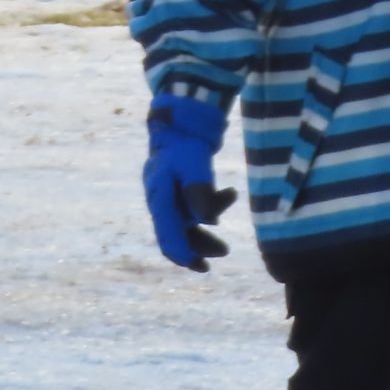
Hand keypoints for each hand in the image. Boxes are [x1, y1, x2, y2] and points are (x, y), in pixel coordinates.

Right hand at [144, 92, 238, 271]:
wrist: (181, 122)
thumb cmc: (185, 144)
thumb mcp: (194, 166)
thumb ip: (200, 193)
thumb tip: (209, 222)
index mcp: (159, 199)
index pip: (169, 236)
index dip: (184, 254)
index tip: (201, 266)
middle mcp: (161, 201)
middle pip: (176, 235)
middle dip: (198, 248)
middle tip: (223, 254)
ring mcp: (169, 195)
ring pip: (187, 223)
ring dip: (206, 231)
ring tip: (226, 239)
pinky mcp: (179, 188)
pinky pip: (194, 206)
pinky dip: (212, 205)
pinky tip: (229, 193)